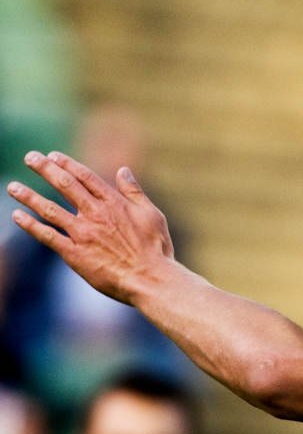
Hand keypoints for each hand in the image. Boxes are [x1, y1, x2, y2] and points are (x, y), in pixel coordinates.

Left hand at [7, 152, 174, 302]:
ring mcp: (83, 233)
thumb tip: (123, 170)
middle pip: (65, 185)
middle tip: (29, 157)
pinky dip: (31, 225)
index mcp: (114, 202)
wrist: (149, 278)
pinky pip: (47, 236)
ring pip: (50, 209)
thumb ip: (134, 191)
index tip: (53, 155)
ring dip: (29, 196)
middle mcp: (95, 213)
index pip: (85, 176)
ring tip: (12, 186)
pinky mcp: (74, 254)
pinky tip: (17, 216)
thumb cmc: (156, 248)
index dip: (67, 164)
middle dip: (45, 169)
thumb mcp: (151, 213)